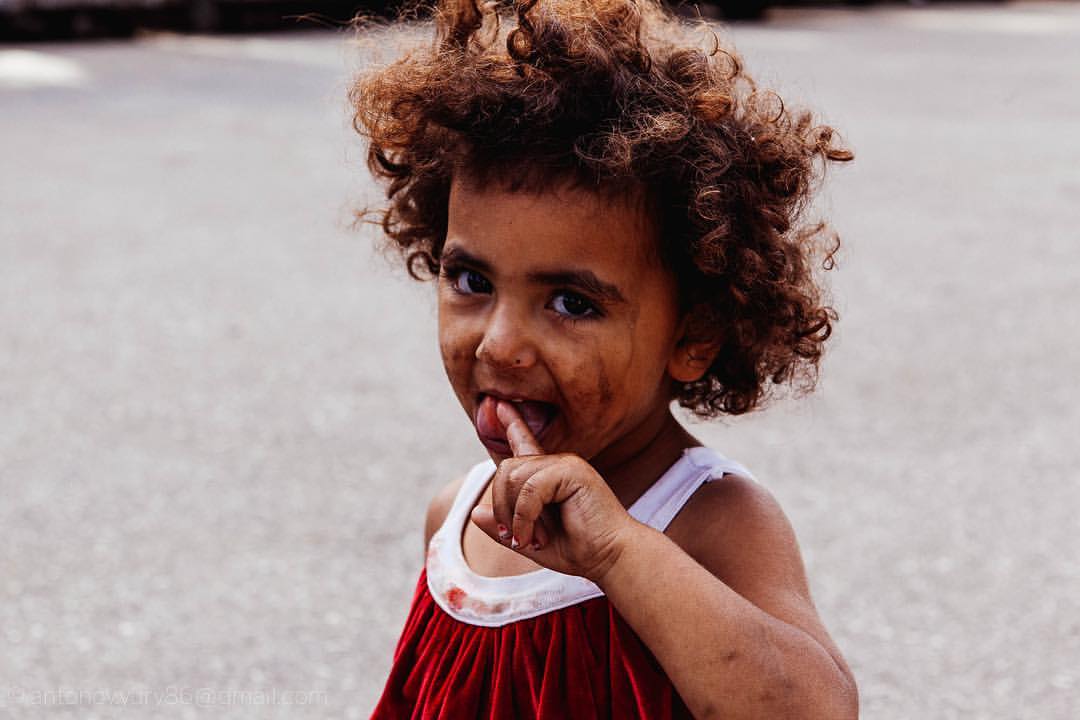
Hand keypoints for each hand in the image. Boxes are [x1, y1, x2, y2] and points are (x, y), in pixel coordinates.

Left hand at [470, 400, 635, 581]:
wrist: (612, 558)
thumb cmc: (579, 550)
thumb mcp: (530, 541)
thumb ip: (505, 527)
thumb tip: (475, 513)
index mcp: (550, 475)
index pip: (525, 442)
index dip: (511, 423)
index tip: (497, 403)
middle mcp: (558, 463)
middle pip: (506, 469)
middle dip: (501, 507)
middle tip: (518, 538)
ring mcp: (566, 464)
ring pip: (514, 478)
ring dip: (514, 516)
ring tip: (534, 539)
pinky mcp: (573, 471)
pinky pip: (530, 488)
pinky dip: (525, 517)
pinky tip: (537, 537)